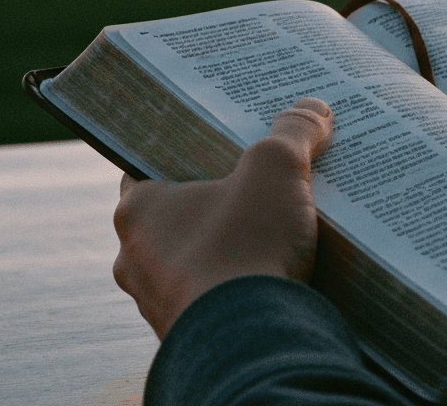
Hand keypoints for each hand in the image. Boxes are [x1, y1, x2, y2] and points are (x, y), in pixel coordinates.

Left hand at [112, 98, 334, 338]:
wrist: (249, 339)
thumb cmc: (246, 244)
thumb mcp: (276, 170)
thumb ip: (293, 133)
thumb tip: (313, 108)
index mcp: (137, 210)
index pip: (144, 168)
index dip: (180, 155)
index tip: (213, 149)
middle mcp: (133, 257)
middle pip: (171, 217)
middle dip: (211, 204)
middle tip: (253, 187)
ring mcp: (157, 300)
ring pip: (187, 262)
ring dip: (221, 249)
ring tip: (270, 235)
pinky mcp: (186, 333)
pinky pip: (207, 298)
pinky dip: (232, 286)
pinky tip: (267, 278)